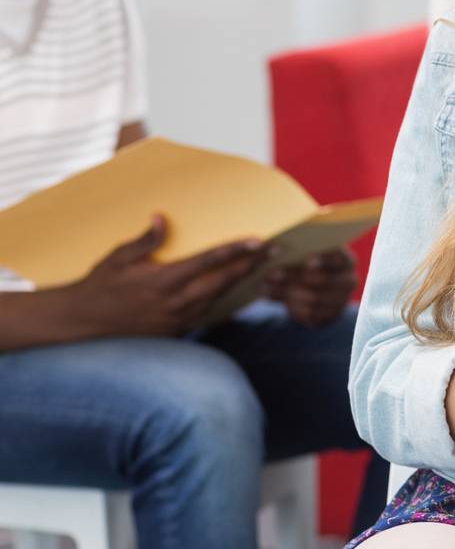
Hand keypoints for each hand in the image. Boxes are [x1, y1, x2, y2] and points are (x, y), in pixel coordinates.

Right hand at [66, 215, 267, 337]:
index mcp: (162, 281)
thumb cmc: (101, 283)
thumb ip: (144, 240)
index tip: (259, 241)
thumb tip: (162, 218)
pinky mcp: (176, 330)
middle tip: (275, 251)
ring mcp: (176, 319)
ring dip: (242, 282)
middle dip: (251, 265)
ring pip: (219, 298)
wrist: (84, 321)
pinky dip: (225, 299)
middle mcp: (174, 302)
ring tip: (264, 267)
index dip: (236, 250)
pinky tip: (238, 289)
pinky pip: (208, 313)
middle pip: (223, 281)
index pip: (208, 262)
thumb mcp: (117, 257)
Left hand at [264, 247, 355, 327]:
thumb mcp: (304, 254)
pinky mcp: (330, 316)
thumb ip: (296, 251)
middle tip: (272, 274)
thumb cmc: (305, 263)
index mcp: (347, 261)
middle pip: (324, 280)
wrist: (311, 289)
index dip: (325, 260)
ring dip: (288, 293)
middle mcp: (349, 280)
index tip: (307, 262)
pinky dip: (290, 307)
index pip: (339, 259)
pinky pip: (310, 314)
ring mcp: (341, 301)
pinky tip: (273, 298)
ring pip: (314, 299)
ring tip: (265, 287)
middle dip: (296, 277)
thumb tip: (273, 248)